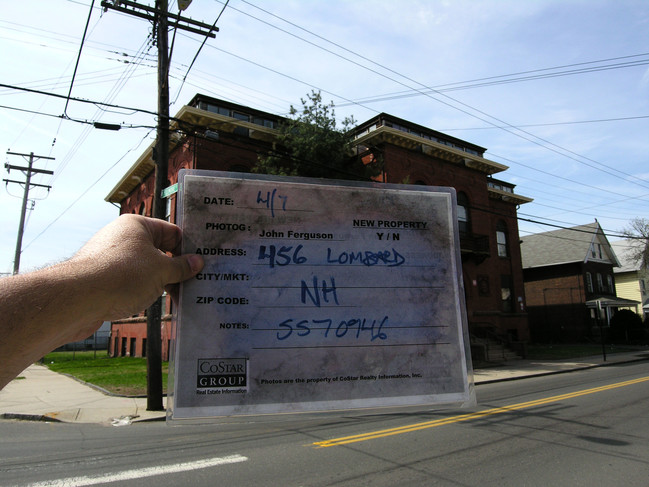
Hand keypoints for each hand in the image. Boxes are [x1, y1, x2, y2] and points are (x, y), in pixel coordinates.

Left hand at [70, 214, 203, 321]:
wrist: (78, 299)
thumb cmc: (120, 276)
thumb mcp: (161, 271)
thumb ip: (181, 267)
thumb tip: (197, 262)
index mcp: (137, 225)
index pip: (171, 232)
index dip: (187, 249)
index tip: (199, 264)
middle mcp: (122, 237)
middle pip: (158, 251)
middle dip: (175, 268)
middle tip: (193, 283)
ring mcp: (111, 257)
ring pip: (145, 268)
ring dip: (161, 282)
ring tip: (177, 297)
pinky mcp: (102, 277)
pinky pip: (131, 281)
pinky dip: (144, 291)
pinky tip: (154, 303)